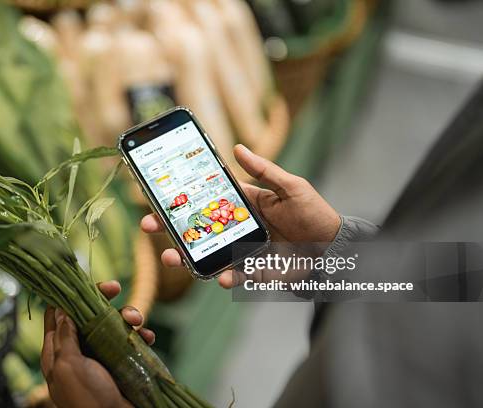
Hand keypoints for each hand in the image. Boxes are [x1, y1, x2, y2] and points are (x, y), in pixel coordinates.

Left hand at [41, 281, 154, 407]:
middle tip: (116, 287)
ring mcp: (100, 356)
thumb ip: (63, 337)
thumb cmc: (87, 400)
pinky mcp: (120, 362)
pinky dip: (140, 336)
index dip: (70, 296)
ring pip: (111, 324)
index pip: (57, 314)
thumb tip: (61, 309)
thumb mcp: (69, 366)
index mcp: (57, 352)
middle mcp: (78, 351)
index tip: (85, 283)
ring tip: (138, 321)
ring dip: (127, 317)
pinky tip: (147, 338)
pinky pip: (130, 341)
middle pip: (87, 314)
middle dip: (103, 300)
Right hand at [140, 144, 340, 287]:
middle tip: (149, 226)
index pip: (208, 201)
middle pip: (199, 229)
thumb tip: (237, 148)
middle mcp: (238, 228)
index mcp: (244, 205)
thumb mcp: (291, 187)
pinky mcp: (255, 272)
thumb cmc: (315, 213)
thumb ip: (264, 171)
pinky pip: (236, 276)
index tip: (160, 197)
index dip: (184, 200)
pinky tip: (222, 277)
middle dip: (172, 229)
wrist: (336, 248)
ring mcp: (244, 251)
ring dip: (188, 257)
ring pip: (209, 254)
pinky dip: (226, 278)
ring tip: (172, 257)